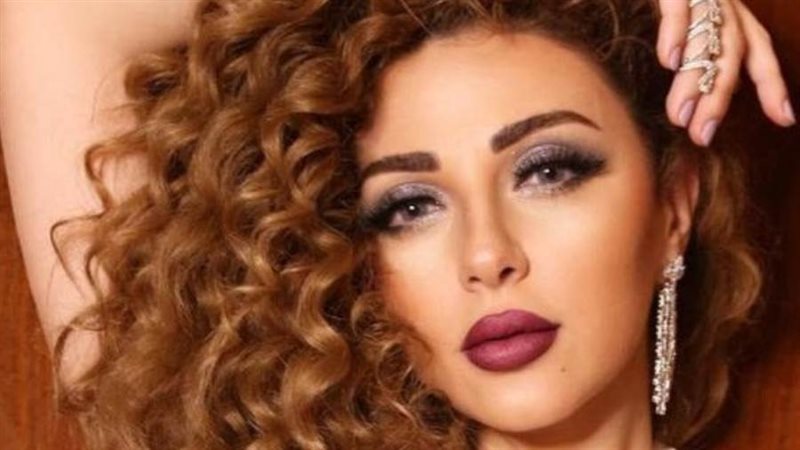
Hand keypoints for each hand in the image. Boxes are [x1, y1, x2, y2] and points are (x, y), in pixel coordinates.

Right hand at [657, 0, 795, 146]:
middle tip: (701, 135)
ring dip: (695, 80)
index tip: (785, 119)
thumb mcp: (691, 20)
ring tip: (679, 115)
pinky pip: (680, 8)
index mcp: (732, 14)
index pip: (759, 52)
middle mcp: (724, 4)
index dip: (773, 85)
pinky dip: (676, 33)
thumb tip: (705, 91)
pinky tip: (667, 62)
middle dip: (718, 98)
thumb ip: (699, 50)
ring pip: (709, 38)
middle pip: (733, 55)